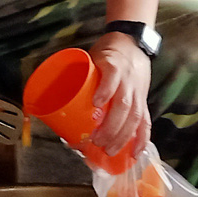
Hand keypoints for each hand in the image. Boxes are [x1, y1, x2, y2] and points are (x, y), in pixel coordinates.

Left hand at [87, 32, 151, 159]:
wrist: (133, 43)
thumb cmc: (107, 53)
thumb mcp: (91, 57)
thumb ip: (77, 75)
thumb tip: (51, 97)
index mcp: (114, 65)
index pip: (112, 76)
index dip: (105, 90)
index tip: (95, 103)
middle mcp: (128, 80)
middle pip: (123, 104)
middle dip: (111, 126)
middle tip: (97, 140)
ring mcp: (137, 92)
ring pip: (134, 117)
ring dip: (123, 136)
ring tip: (109, 150)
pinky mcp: (143, 101)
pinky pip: (145, 122)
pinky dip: (142, 139)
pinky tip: (135, 153)